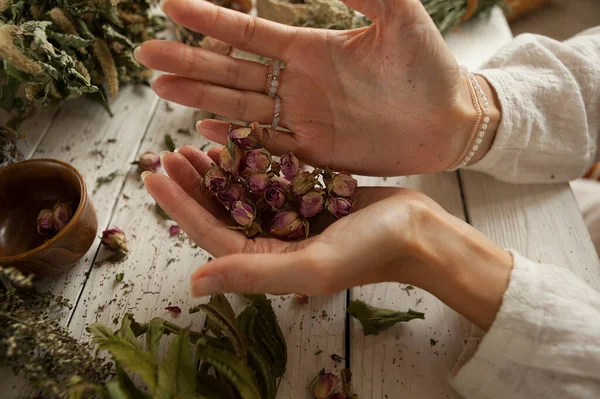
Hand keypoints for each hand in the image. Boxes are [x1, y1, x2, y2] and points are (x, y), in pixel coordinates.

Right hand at [134, 0, 490, 175]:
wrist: (450, 120)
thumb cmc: (430, 67)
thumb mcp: (399, 14)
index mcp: (310, 48)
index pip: (249, 32)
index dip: (210, 19)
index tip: (169, 5)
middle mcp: (298, 83)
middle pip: (233, 70)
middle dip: (189, 61)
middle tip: (147, 55)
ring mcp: (302, 118)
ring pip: (240, 105)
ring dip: (201, 96)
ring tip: (161, 88)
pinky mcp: (313, 151)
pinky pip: (266, 142)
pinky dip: (236, 136)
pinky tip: (205, 128)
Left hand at [143, 145, 441, 293]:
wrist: (417, 231)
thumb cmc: (370, 251)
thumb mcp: (310, 267)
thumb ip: (252, 274)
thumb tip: (193, 284)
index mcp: (267, 263)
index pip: (210, 233)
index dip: (179, 205)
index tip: (152, 174)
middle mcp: (272, 244)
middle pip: (219, 212)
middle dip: (191, 185)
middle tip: (168, 154)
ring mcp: (288, 220)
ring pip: (239, 195)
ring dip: (215, 172)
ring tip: (191, 146)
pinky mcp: (305, 200)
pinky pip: (267, 180)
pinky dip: (248, 163)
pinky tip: (234, 144)